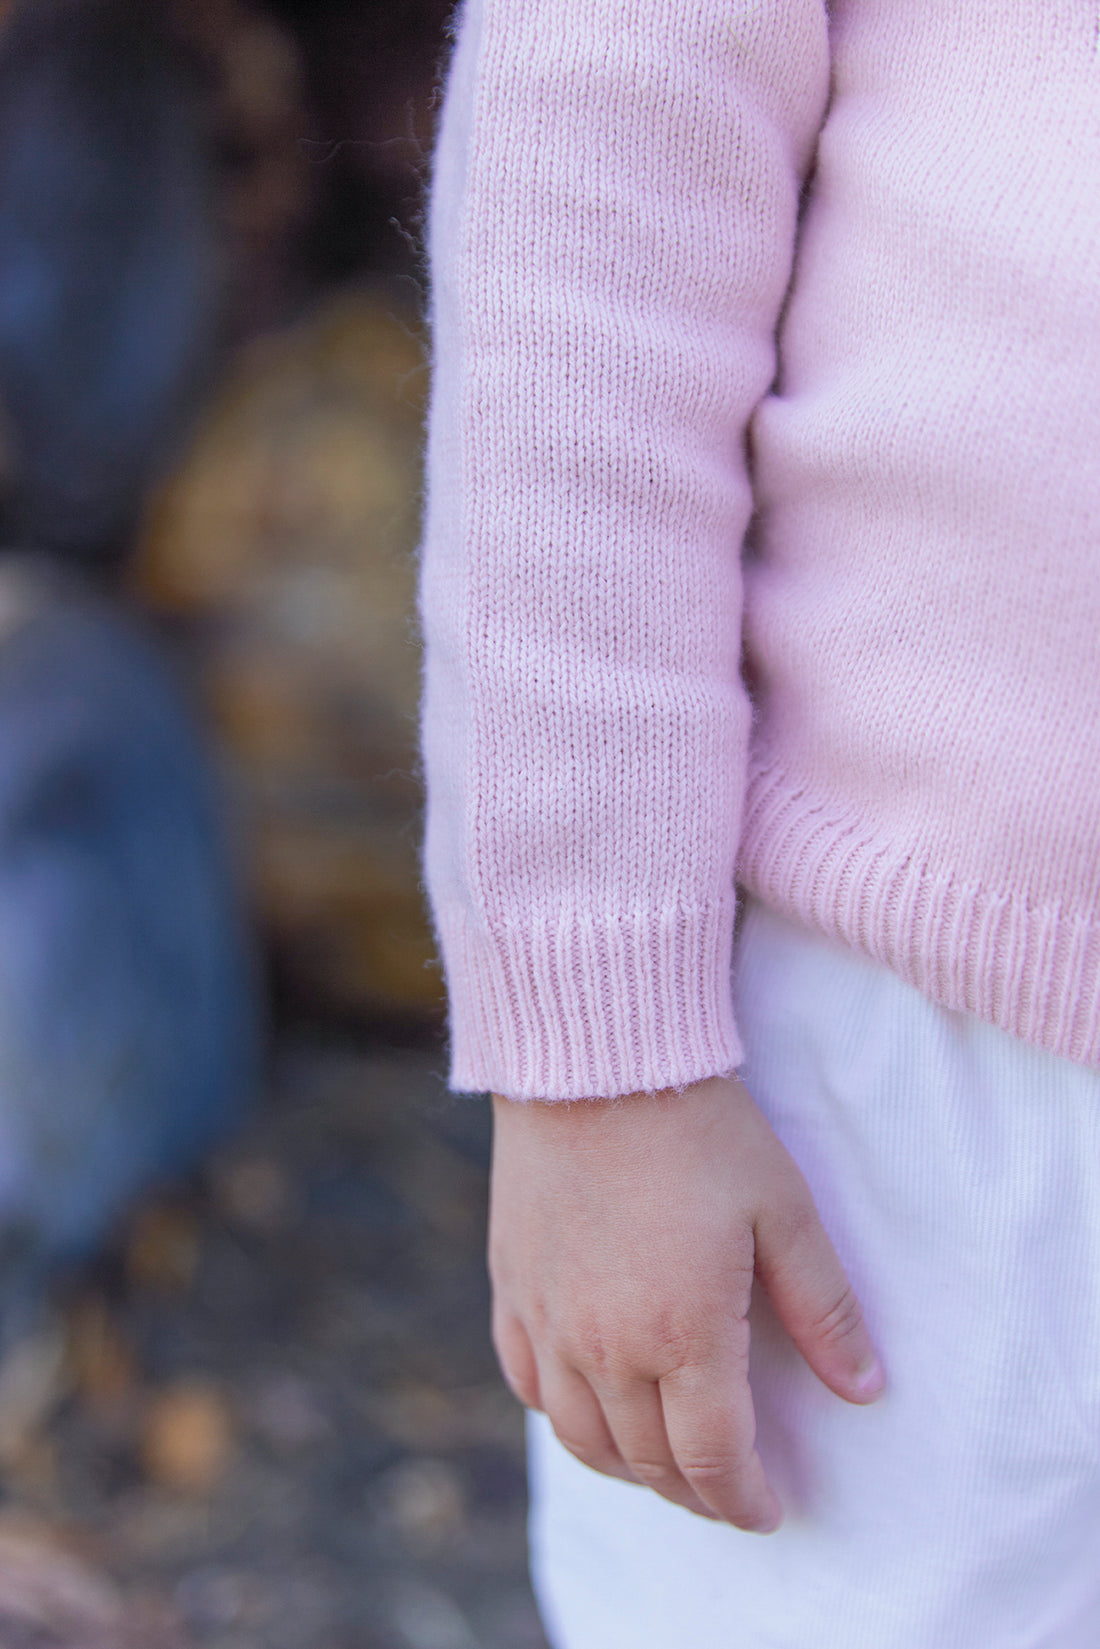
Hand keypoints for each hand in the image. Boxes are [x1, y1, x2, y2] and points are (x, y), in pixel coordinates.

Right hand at [489, 1074, 883, 1531]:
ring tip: (666, 1464)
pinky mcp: (512, 1288)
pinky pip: (530, 1385)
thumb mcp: (783, 1210)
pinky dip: (565, 1417)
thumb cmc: (699, 1129)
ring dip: (632, 1467)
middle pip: (649, 1460)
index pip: (713, 1460)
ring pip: (584, 1439)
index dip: (744, 1500)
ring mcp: (549, 1321)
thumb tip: (867, 1389)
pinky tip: (590, 1407)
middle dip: (696, 1493)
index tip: (768, 1510)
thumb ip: (825, 1308)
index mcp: (683, 1334)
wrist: (593, 1060)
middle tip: (728, 1492)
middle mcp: (605, 1346)